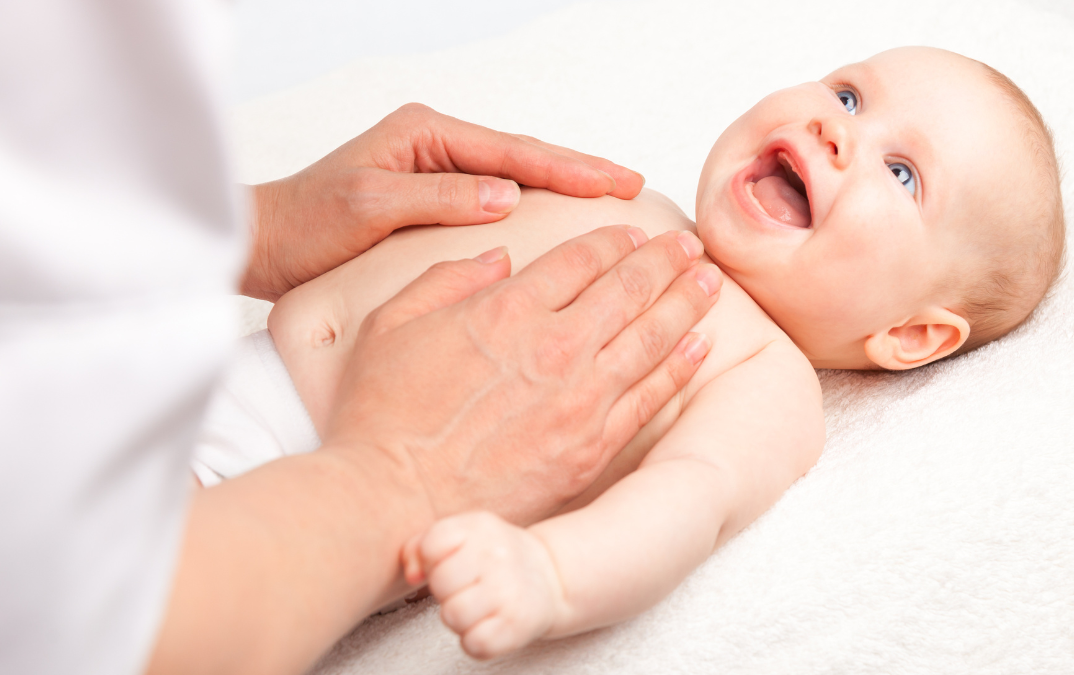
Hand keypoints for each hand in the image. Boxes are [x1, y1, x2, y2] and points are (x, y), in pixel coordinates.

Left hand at [241, 102, 644, 299]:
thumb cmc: (308, 225)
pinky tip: (556, 218)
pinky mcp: (431, 196)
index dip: (570, 168)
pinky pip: (493, 195)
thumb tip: (507, 195)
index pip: (513, 151)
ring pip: (512, 173)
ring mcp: (434, 169)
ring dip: (559, 185)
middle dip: (578, 170)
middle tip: (630, 183)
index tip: (616, 180)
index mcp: (425, 134)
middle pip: (522, 155)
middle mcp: (434, 144)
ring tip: (608, 195)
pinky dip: (530, 202)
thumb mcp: (372, 208)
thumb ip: (441, 199)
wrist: (267, 244)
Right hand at [323, 225, 720, 524]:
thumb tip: (498, 259)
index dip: (613, 240)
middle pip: (628, 289)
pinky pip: (650, 397)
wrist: (389, 502)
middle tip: (689, 247)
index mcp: (505, 310)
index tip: (633, 233)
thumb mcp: (390, 324)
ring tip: (709, 282)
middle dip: (664, 261)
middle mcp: (553, 347)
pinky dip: (679, 368)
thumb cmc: (380, 417)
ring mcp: (579, 399)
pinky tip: (698, 346)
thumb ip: (446, 280)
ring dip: (685, 303)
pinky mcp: (591, 447)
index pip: (579, 259)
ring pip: (650, 337)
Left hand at [403, 512, 561, 659]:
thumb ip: (420, 547)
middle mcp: (497, 555)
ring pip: (453, 615)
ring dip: (458, 617)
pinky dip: (475, 640)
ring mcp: (510, 591)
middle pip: (440, 583)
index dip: (432, 561)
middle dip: (445, 590)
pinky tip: (488, 624)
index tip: (450, 561)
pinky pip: (474, 644)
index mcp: (479, 526)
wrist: (550, 576)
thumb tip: (412, 575)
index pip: (432, 545)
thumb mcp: (459, 536)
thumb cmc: (491, 558)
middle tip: (465, 587)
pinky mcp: (518, 625)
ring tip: (476, 607)